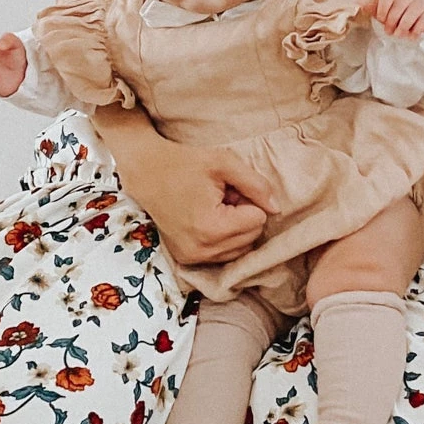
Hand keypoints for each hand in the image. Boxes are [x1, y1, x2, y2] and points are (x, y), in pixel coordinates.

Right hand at [113, 131, 276, 265]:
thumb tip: (277, 209)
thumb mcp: (224, 163)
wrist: (146, 172)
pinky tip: (205, 220)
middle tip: (220, 197)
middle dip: (243, 216)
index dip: (248, 200)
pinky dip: (222, 239)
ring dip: (234, 230)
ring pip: (240, 250)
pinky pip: (223, 255)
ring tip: (213, 208)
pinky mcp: (186, 260)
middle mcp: (202, 250)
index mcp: (212, 228)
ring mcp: (192, 258)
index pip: (259, 220)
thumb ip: (256, 185)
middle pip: (251, 238)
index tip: (227, 190)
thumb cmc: (185, 163)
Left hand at [369, 0, 423, 37]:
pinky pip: (422, 22)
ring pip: (410, 15)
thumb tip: (360, 5)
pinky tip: (410, 34)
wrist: (418, 17)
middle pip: (398, 7)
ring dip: (402, 27)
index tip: (380, 19)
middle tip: (389, 31)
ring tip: (399, 34)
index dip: (382, 10)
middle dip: (391, 22)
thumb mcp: (384, 9)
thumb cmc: (399, 13)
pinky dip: (414, 31)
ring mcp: (420, 3)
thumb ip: (373, 7)